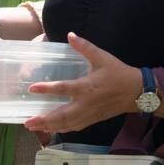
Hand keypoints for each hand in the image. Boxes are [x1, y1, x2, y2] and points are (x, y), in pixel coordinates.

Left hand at [24, 33, 138, 133]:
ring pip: (66, 124)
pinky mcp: (93, 119)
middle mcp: (85, 103)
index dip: (47, 89)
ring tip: (33, 128)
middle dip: (44, 120)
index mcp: (86, 86)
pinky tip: (53, 129)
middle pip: (61, 115)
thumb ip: (85, 47)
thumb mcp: (103, 57)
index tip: (31, 88)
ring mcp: (89, 114)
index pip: (63, 88)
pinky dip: (62, 129)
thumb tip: (70, 35)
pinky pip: (75, 127)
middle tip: (27, 122)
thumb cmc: (118, 73)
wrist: (136, 92)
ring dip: (50, 127)